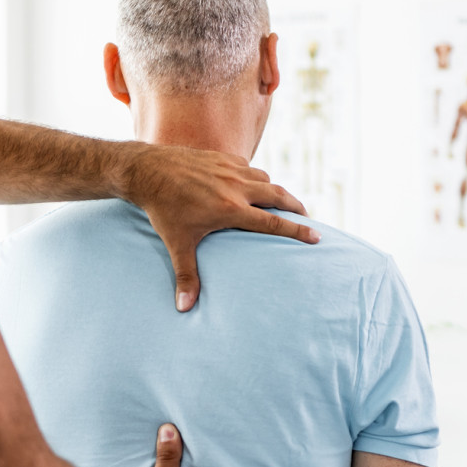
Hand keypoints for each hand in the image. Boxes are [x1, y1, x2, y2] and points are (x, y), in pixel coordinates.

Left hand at [121, 144, 317, 311]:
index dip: (298, 230)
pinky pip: (248, 167)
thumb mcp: (176, 243)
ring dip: (275, 191)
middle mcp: (236, 187)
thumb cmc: (163, 209)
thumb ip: (185, 275)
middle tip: (308, 217)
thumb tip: (184, 309)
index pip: (273, 222)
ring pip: (265, 179)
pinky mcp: (222, 157)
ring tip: (281, 202)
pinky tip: (251, 186)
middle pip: (278, 196)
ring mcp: (230, 169)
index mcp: (230, 209)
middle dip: (297, 207)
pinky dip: (255, 177)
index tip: (317, 236)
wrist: (148, 169)